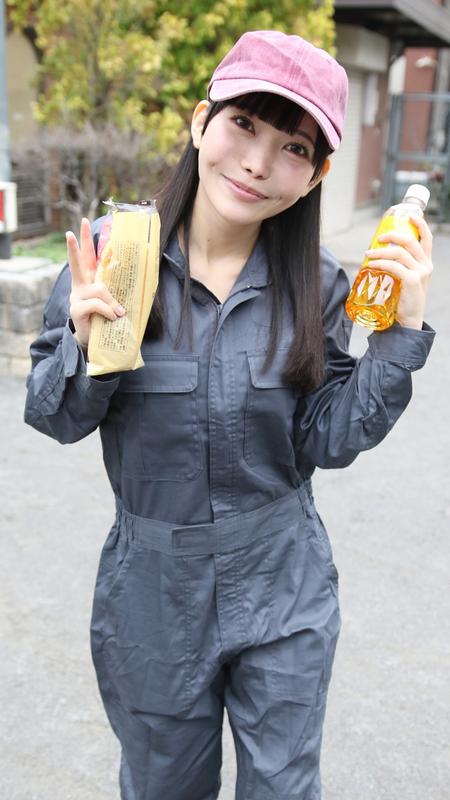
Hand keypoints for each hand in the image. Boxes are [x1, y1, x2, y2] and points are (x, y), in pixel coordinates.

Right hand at [66, 218, 124, 348]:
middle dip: (78, 244)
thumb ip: (116, 294)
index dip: (85, 240)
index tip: (84, 222)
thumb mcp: (113, 304)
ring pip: (100, 289)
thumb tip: (125, 293)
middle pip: (80, 261)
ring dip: (112, 302)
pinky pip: (97, 304)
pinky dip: (108, 311)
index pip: (88, 257)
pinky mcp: (76, 309)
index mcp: (90, 281)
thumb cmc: (105, 321)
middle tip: (75, 228)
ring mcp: (77, 296)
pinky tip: (111, 318)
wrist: (93, 342)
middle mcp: (81, 285)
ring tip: (117, 314)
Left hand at [364, 213, 432, 329]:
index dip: (419, 223)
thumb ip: (396, 265)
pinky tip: (371, 266)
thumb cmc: (402, 299)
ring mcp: (421, 273)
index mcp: (426, 262)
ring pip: (399, 253)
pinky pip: (395, 267)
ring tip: (367, 254)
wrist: (408, 320)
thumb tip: (373, 254)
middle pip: (410, 241)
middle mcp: (426, 265)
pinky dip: (380, 263)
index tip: (408, 215)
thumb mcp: (404, 278)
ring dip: (381, 251)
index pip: (426, 237)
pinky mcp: (413, 281)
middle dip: (392, 235)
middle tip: (378, 238)